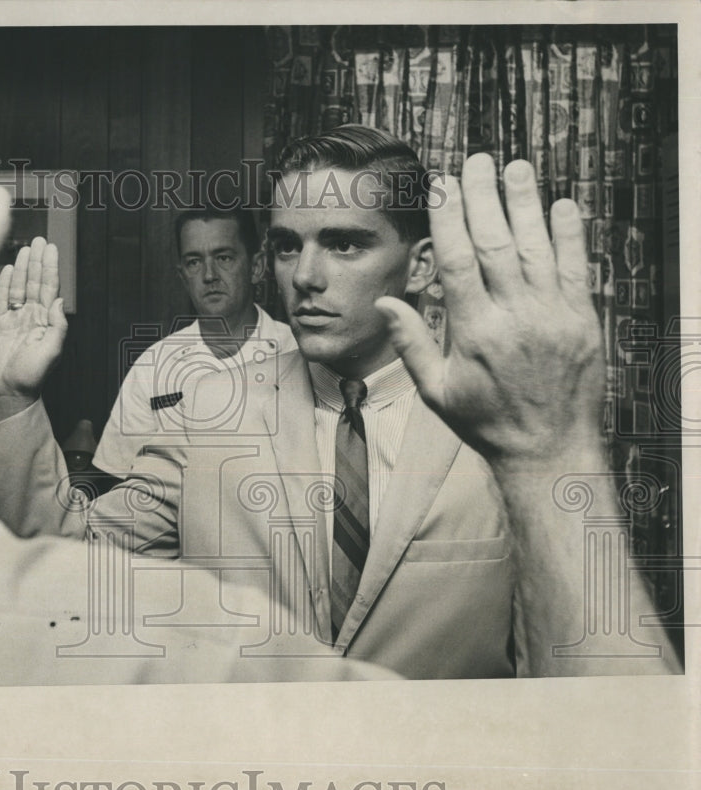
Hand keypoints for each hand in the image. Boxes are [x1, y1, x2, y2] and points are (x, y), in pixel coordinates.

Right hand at [0, 237, 67, 418]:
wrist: (9, 392)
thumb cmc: (32, 377)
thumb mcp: (51, 352)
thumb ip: (58, 326)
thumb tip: (58, 301)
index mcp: (46, 321)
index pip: (50, 288)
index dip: (50, 268)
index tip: (51, 249)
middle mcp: (32, 317)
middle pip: (35, 283)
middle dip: (37, 261)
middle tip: (39, 240)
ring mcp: (14, 319)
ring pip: (19, 287)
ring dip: (22, 268)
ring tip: (25, 249)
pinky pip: (2, 299)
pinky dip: (5, 283)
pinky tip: (8, 269)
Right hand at [376, 154, 604, 469]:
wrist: (546, 449)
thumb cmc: (485, 421)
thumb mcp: (435, 391)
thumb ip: (410, 343)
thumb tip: (385, 302)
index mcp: (474, 333)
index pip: (459, 260)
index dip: (449, 218)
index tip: (441, 185)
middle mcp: (514, 318)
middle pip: (496, 243)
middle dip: (484, 197)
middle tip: (476, 160)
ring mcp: (553, 316)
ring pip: (537, 248)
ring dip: (525, 203)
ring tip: (515, 168)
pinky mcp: (583, 320)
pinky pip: (578, 268)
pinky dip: (571, 234)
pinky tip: (562, 205)